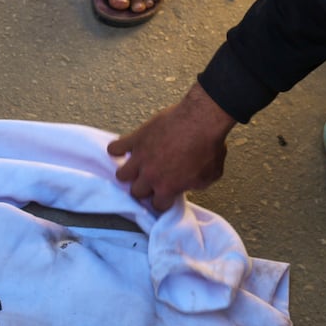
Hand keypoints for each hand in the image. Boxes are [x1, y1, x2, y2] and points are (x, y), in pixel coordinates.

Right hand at [107, 82, 235, 211]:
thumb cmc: (208, 145)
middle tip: (151, 182)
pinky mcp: (136, 140)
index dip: (162, 202)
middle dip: (144, 189)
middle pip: (136, 192)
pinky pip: (115, 148)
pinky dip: (117, 150)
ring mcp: (140, 158)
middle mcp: (150, 176)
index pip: (158, 206)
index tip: (164, 197)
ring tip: (136, 168)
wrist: (202, 119)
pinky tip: (123, 150)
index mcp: (168, 188)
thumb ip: (195, 184)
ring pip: (121, 176)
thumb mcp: (210, 175)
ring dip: (129, 174)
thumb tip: (190, 182)